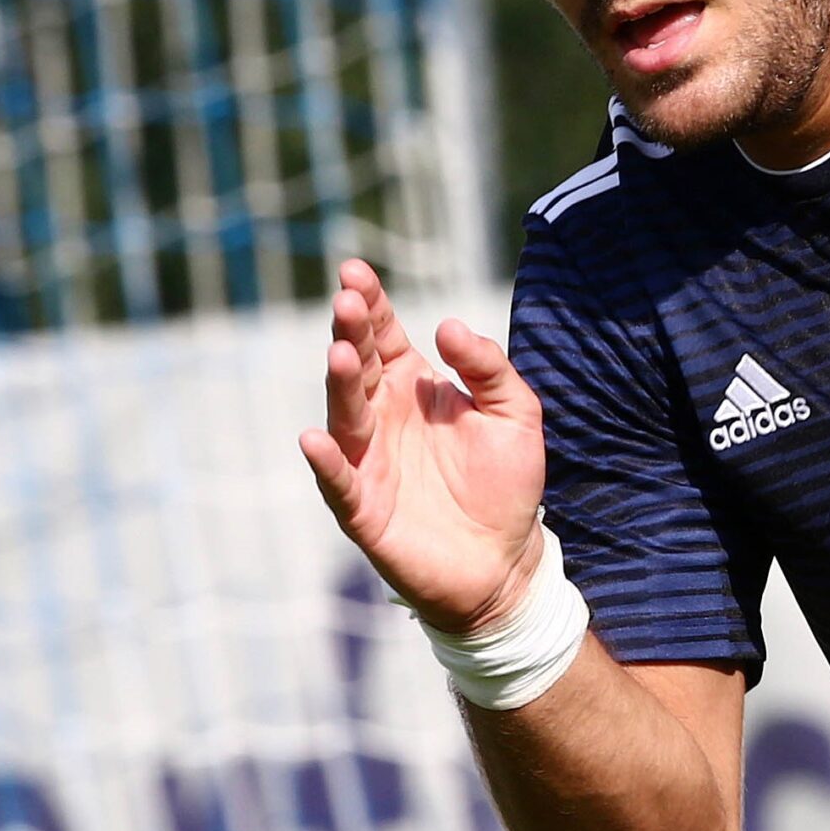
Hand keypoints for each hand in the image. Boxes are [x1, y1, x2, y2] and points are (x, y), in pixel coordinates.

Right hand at [297, 258, 545, 632]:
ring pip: (345, 413)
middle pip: (359, 364)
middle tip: (346, 299)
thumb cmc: (507, 483)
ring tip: (341, 352)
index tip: (354, 272)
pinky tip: (314, 437)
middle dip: (351, 331)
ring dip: (339, 382)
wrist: (506, 559)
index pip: (384, 337)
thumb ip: (488, 368)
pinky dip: (325, 461)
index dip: (368, 305)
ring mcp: (368, 460)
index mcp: (414, 388)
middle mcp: (383, 417)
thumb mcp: (515, 414)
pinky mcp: (363, 507)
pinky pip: (338, 480)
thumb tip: (448, 325)